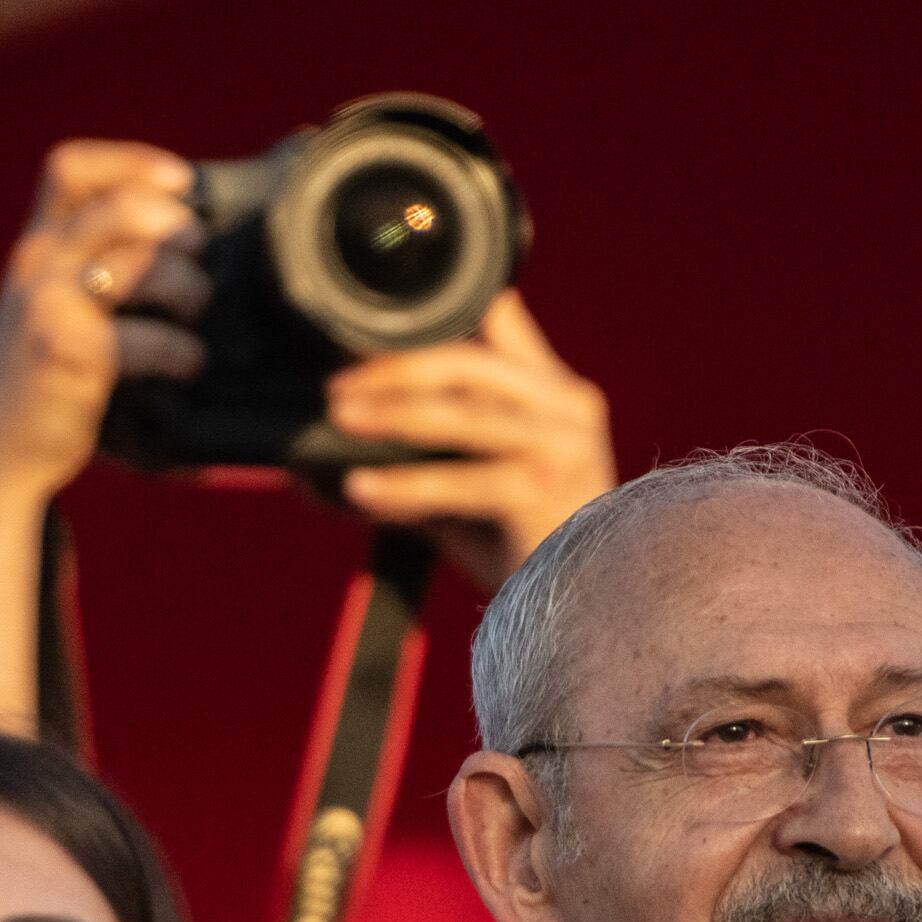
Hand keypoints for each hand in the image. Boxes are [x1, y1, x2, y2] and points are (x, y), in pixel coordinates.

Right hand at [0, 141, 209, 503]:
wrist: (2, 448)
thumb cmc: (54, 369)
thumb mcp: (63, 298)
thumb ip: (102, 257)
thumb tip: (198, 228)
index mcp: (39, 242)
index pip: (69, 168)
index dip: (132, 162)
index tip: (181, 184)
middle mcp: (36, 262)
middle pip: (121, 207)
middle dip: (179, 230)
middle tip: (197, 262)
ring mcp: (47, 305)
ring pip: (142, 267)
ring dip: (190, 290)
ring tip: (194, 318)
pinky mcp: (66, 352)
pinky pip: (146, 337)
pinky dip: (181, 351)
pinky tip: (187, 364)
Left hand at [326, 290, 615, 593]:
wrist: (584, 604)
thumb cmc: (530, 543)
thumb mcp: (482, 478)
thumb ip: (431, 448)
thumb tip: (336, 439)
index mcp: (556, 391)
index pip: (498, 321)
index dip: (433, 317)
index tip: (363, 334)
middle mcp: (566, 407)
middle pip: (470, 361)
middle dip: (394, 369)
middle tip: (337, 387)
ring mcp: (560, 447)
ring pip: (463, 414)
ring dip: (392, 413)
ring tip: (341, 419)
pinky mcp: (543, 491)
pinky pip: (460, 480)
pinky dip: (405, 484)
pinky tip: (361, 489)